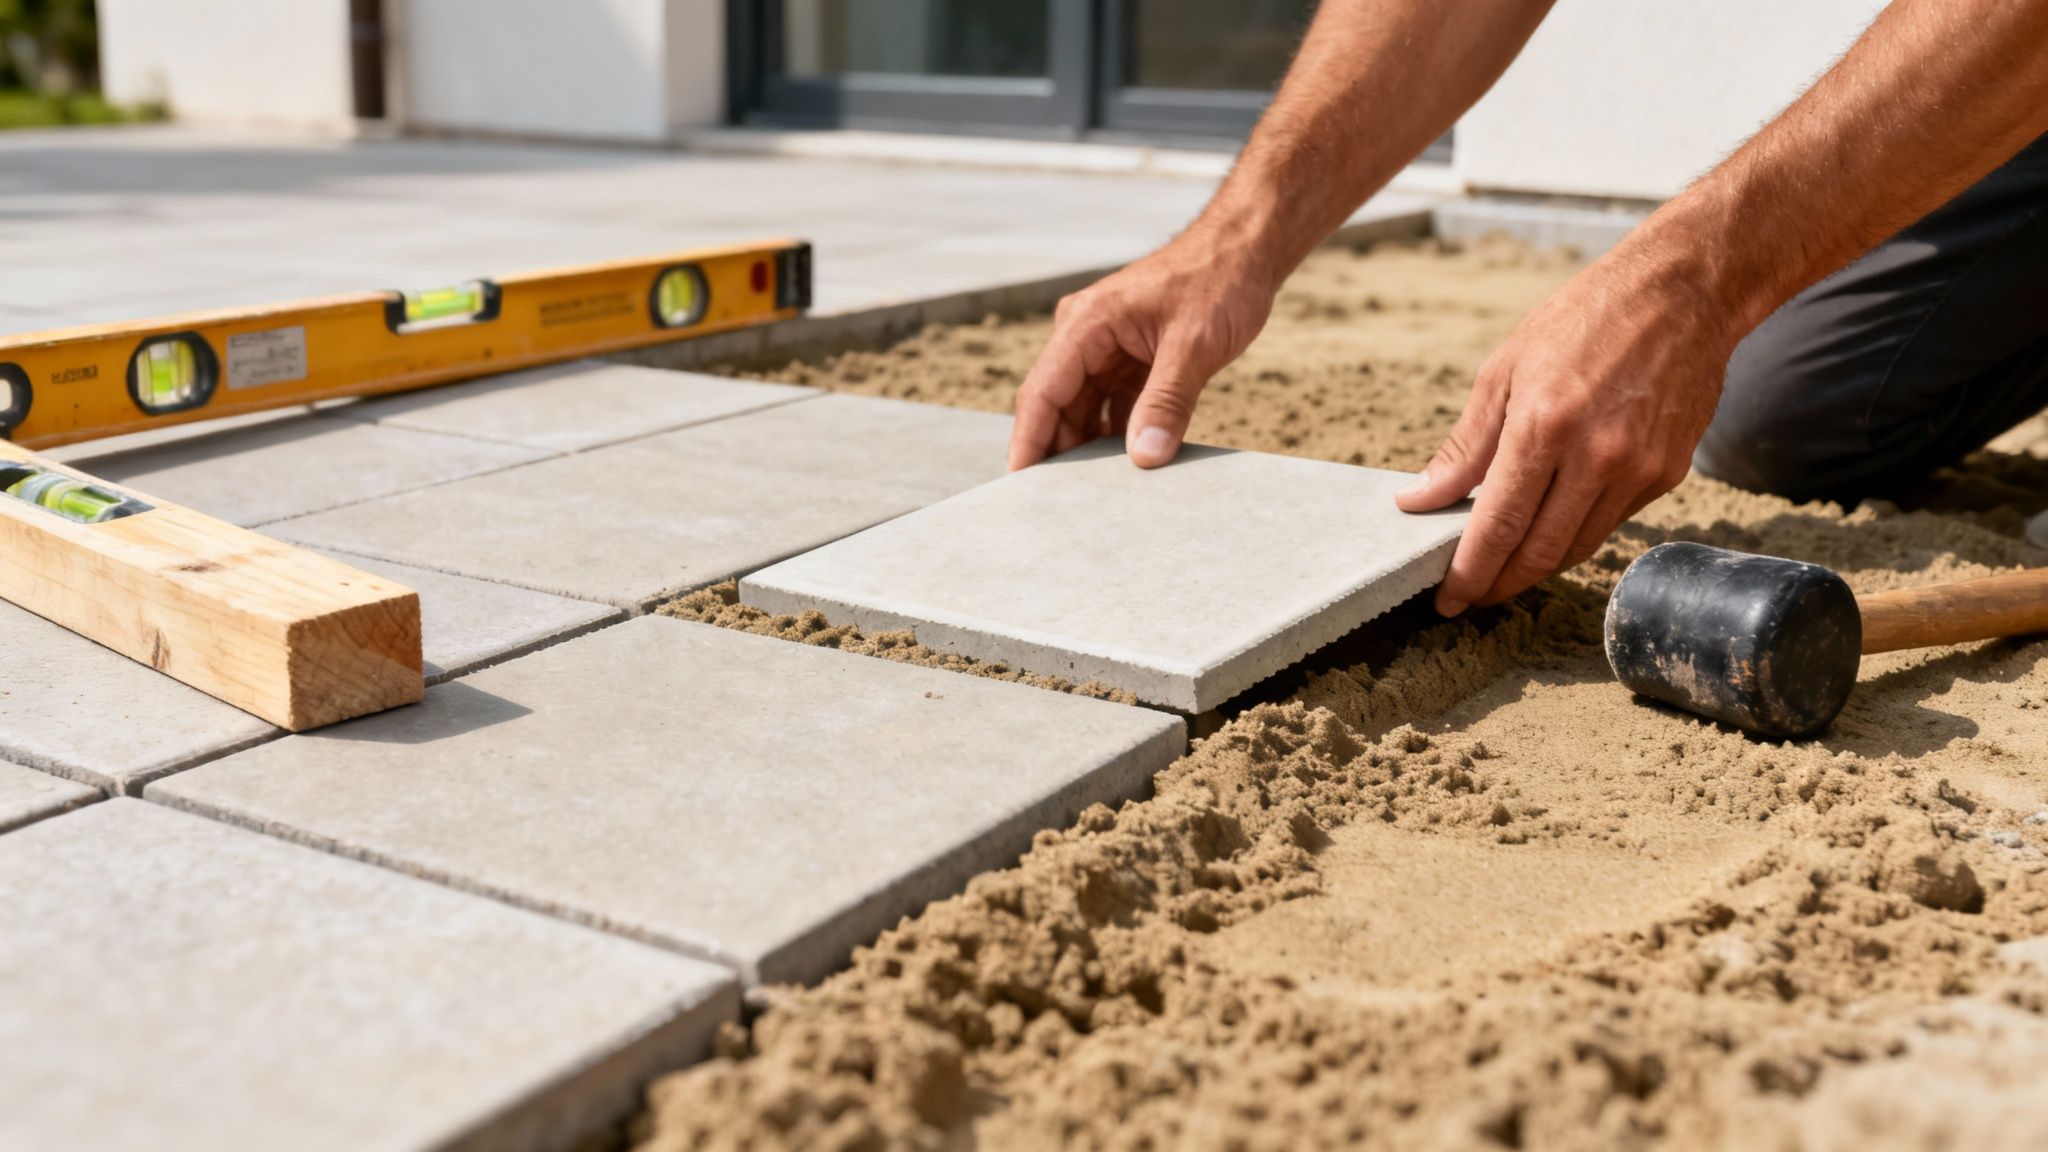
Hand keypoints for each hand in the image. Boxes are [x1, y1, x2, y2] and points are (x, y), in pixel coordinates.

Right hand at [1010, 234, 1275, 469]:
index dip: (1028, 441)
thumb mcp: (1194, 346)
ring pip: (1083, 409)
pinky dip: (1117, 434)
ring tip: (1095, 493)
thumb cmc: (1219, 281)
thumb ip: (1167, 402)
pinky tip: (1128, 466)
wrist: (1247, 250)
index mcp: (1086, 324)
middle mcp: (1086, 335)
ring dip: (1089, 447)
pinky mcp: (1131, 359)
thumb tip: (1145, 456)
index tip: (1020, 485)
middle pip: (1057, 406)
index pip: (1042, 392)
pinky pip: (1112, 405)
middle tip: (1061, 505)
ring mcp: (1107, 348)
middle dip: (1057, 453)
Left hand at [1395, 256, 1734, 614]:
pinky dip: (1574, 534)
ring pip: (1577, 548)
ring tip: (1502, 568)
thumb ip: (1464, 447)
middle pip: (1538, 553)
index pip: (1498, 526)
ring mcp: (1639, 469)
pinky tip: (1549, 525)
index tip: (1446, 600)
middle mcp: (1597, 456)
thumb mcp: (1503, 369)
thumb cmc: (1583, 319)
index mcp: (1544, 425)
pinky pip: (1610, 523)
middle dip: (1498, 584)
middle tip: (1470, 594)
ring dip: (1535, 567)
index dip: (1469, 573)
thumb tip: (1418, 499)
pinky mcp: (1668, 474)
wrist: (1684, 291)